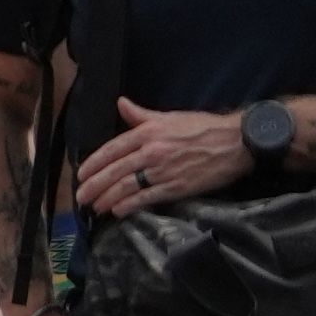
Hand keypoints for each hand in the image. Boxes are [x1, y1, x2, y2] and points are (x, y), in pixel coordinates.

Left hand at [64, 103, 268, 217]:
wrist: (236, 142)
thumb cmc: (202, 127)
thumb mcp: (168, 117)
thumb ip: (141, 115)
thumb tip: (120, 103)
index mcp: (147, 133)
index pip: (112, 150)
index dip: (94, 164)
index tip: (80, 174)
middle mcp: (151, 151)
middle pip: (115, 171)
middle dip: (94, 185)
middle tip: (80, 197)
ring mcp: (163, 170)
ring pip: (127, 186)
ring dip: (107, 198)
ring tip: (95, 207)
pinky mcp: (177, 187)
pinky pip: (148, 197)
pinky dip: (130, 205)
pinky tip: (118, 211)